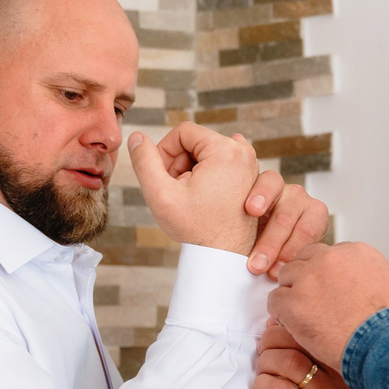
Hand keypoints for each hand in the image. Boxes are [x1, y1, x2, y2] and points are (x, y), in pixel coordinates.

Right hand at [156, 124, 328, 277]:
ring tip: (189, 197)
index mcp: (226, 149)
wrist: (224, 256)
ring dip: (191, 171)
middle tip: (176, 191)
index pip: (183, 132)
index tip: (163, 177)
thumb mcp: (161, 194)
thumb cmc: (196, 230)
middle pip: (196, 141)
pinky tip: (202, 200)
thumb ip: (144, 161)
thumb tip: (136, 136)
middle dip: (179, 163)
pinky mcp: (251, 176)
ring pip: (207, 153)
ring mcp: (250, 164)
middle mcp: (244, 152)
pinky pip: (220, 165)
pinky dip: (206, 177)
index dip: (165, 152)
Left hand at [253, 322, 380, 388]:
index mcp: (344, 356)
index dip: (286, 324)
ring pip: (286, 361)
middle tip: (265, 350)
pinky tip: (263, 388)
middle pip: (296, 338)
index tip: (276, 330)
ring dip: (266, 362)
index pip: (312, 326)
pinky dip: (263, 384)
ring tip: (264, 370)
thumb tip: (282, 328)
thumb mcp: (344, 374)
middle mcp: (337, 369)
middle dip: (271, 339)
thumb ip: (319, 353)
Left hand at [268, 242, 388, 372]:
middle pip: (305, 260)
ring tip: (306, 318)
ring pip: (287, 277)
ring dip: (293, 296)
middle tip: (313, 304)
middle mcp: (331, 257)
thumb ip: (369, 278)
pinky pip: (275, 301)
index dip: (325, 275)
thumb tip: (360, 287)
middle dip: (307, 281)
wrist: (386, 345)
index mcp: (356, 252)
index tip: (328, 291)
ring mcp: (309, 277)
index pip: (328, 254)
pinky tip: (296, 328)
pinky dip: (281, 315)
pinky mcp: (293, 301)